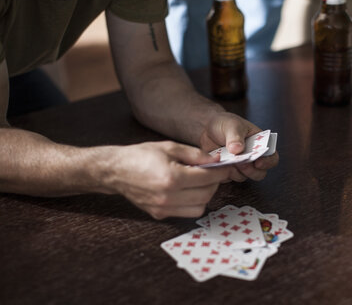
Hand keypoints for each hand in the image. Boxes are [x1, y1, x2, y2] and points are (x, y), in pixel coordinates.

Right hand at [106, 141, 230, 218]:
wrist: (116, 171)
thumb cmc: (141, 156)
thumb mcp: (169, 147)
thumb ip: (195, 154)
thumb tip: (216, 160)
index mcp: (171, 177)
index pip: (207, 178)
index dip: (220, 172)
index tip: (225, 167)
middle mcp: (168, 197)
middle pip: (206, 195)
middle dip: (215, 183)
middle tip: (213, 173)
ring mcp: (163, 208)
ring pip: (199, 208)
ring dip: (205, 195)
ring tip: (199, 182)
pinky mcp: (160, 214)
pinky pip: (186, 212)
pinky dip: (193, 202)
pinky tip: (187, 190)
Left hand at [199, 112, 278, 181]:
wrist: (207, 128)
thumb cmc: (224, 124)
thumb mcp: (231, 125)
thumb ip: (235, 136)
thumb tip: (238, 149)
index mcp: (260, 144)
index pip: (271, 157)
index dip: (268, 162)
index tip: (258, 162)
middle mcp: (252, 157)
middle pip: (260, 172)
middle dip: (252, 171)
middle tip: (242, 164)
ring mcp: (240, 166)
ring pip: (243, 177)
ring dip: (237, 172)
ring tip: (229, 162)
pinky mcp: (227, 171)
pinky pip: (228, 177)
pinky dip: (224, 172)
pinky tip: (219, 162)